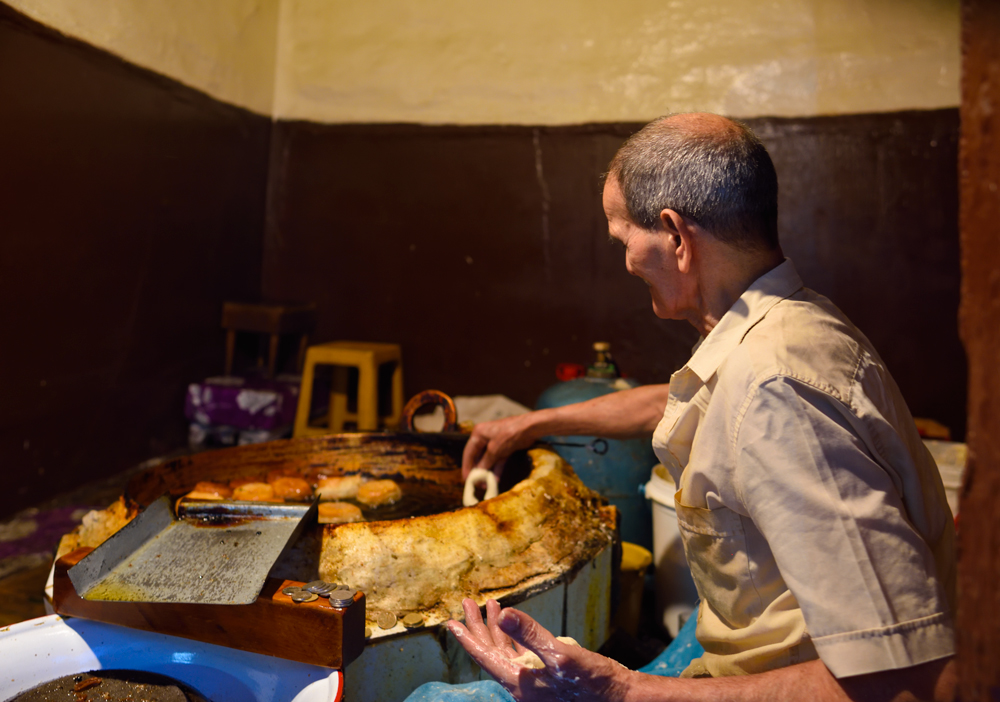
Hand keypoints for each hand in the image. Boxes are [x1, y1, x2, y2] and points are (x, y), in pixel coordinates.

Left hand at [446, 598, 632, 701]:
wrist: (621, 699)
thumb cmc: (594, 683)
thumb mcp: (562, 657)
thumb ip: (530, 634)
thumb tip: (503, 615)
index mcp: (520, 684)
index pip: (486, 658)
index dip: (468, 638)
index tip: (451, 623)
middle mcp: (523, 686)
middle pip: (492, 654)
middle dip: (479, 627)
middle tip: (466, 604)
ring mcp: (535, 683)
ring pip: (506, 653)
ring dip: (496, 630)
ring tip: (490, 606)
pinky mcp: (547, 679)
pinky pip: (522, 657)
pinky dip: (515, 638)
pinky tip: (514, 625)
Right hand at [461, 414, 537, 478]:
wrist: (529, 428)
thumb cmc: (508, 435)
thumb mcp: (494, 450)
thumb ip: (485, 462)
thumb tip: (478, 474)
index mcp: (478, 434)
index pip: (468, 453)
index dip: (467, 466)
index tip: (466, 479)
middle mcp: (484, 438)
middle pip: (478, 457)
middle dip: (478, 471)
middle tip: (477, 484)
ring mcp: (495, 444)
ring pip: (488, 460)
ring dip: (487, 472)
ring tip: (486, 485)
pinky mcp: (504, 448)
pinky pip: (497, 461)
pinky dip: (496, 469)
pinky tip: (495, 480)